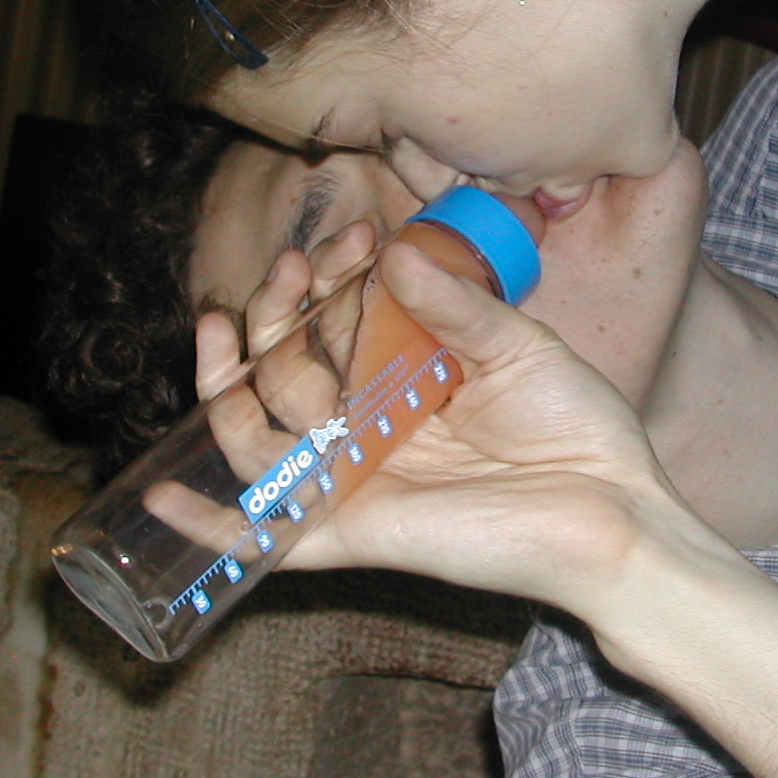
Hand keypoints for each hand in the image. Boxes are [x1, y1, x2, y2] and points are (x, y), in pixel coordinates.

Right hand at [179, 235, 681, 612]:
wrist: (616, 511)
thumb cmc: (579, 431)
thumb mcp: (516, 349)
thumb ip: (454, 306)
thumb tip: (395, 253)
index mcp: (402, 386)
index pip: (334, 331)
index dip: (324, 285)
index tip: (346, 241)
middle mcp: (369, 434)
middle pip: (285, 376)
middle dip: (275, 319)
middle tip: (287, 270)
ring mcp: (357, 484)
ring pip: (259, 440)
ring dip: (228, 385)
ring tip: (221, 329)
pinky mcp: (356, 534)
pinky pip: (267, 536)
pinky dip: (209, 522)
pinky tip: (160, 488)